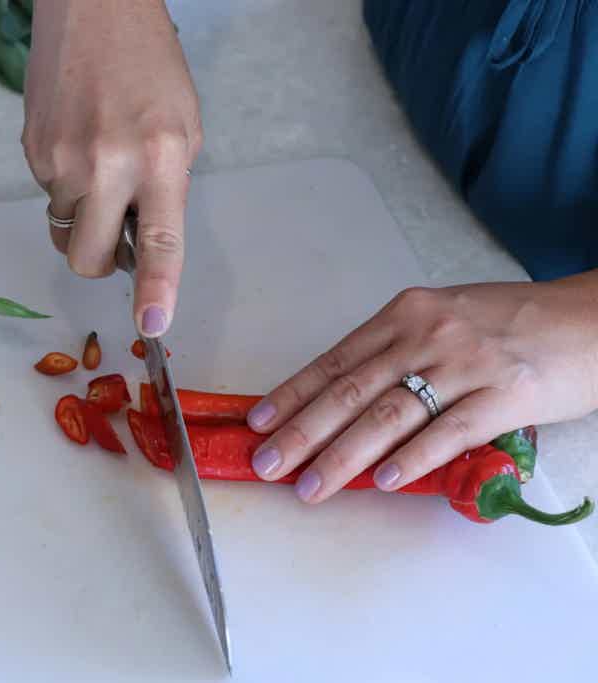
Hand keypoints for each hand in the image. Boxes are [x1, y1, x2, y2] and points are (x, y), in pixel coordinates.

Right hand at [22, 0, 201, 336]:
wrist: (92, 9)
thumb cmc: (149, 64)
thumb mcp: (183, 128)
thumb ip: (165, 191)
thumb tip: (139, 243)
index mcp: (160, 157)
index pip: (159, 242)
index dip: (155, 290)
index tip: (152, 327)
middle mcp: (107, 165)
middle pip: (88, 258)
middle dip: (100, 263)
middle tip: (114, 234)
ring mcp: (61, 159)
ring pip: (65, 229)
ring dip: (83, 215)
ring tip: (98, 163)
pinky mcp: (31, 150)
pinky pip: (48, 195)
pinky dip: (66, 184)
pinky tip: (78, 141)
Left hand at [245, 276, 597, 502]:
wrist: (591, 317)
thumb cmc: (513, 320)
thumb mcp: (444, 319)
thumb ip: (397, 352)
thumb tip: (345, 401)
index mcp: (405, 314)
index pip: (334, 360)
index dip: (292, 394)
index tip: (258, 421)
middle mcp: (427, 333)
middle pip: (349, 390)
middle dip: (301, 431)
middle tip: (267, 462)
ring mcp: (466, 363)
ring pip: (389, 414)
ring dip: (343, 455)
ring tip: (311, 485)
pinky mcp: (505, 394)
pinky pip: (449, 430)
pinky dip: (413, 458)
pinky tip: (384, 480)